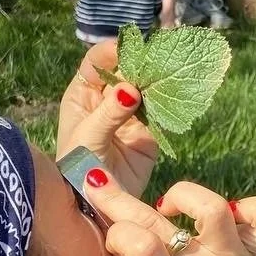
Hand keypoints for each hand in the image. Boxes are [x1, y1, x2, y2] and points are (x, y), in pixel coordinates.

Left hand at [58, 40, 158, 196]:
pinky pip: (160, 112)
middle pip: (125, 71)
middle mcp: (107, 100)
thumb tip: (130, 88)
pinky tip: (177, 93)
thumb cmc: (78, 168)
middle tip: (156, 57)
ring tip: (170, 71)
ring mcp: (129, 115)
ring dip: (157, 80)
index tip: (125, 50)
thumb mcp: (88, 138)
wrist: (95, 205)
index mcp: (83, 95)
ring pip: (145, 88)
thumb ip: (109, 112)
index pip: (96, 63)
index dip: (110, 53)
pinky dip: (169, 102)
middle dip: (140, 63)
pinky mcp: (149, 132)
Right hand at [86, 174, 255, 255]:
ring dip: (184, 197)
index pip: (142, 250)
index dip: (120, 233)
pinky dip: (249, 206)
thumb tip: (110, 218)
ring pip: (214, 209)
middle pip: (162, 226)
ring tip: (169, 207)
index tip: (114, 233)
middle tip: (100, 184)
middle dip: (121, 201)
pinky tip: (227, 213)